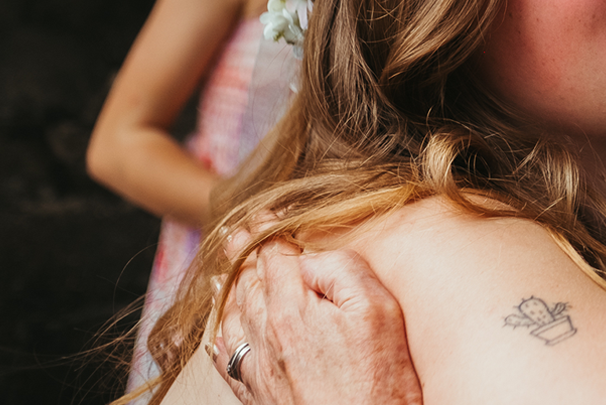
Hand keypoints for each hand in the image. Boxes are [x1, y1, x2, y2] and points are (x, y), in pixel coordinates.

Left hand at [213, 239, 422, 404]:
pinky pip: (227, 355)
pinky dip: (223, 332)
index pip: (273, 257)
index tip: (265, 217)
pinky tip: (227, 327)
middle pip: (248, 282)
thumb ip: (341, 269)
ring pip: (232, 315)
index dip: (269, 232)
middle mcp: (265, 337)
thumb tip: (307, 259)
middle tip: (240, 234)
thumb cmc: (382, 377)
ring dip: (231, 288)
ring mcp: (257, 368)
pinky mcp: (257, 393)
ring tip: (231, 271)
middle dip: (245, 254)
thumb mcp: (377, 309)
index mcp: (292, 310)